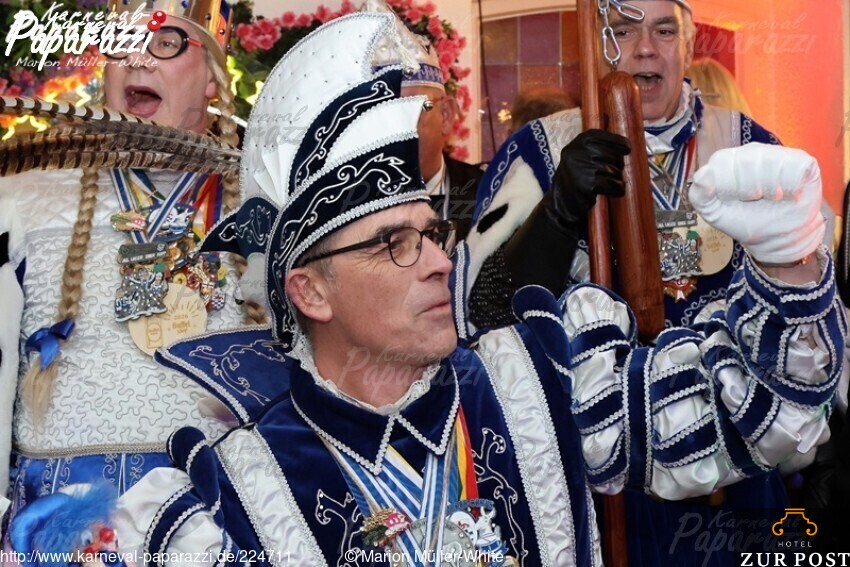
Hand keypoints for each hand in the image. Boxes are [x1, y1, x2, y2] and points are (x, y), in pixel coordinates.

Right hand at [551, 129, 630, 228]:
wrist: (561, 201)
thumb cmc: (577, 176)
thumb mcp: (582, 155)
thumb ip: (598, 147)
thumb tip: (626, 146)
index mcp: (578, 142)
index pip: (604, 137)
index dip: (619, 142)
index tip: (627, 149)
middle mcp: (577, 152)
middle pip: (611, 155)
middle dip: (618, 165)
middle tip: (615, 173)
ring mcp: (581, 168)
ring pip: (613, 170)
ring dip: (617, 179)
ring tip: (613, 184)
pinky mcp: (585, 184)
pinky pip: (611, 184)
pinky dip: (617, 189)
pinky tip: (616, 192)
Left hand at [689, 143, 823, 264]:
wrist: (778, 238)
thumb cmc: (745, 221)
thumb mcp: (714, 213)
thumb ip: (700, 195)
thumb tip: (703, 175)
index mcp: (728, 161)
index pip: (721, 161)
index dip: (726, 186)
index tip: (732, 200)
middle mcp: (752, 152)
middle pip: (746, 159)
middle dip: (748, 189)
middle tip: (754, 200)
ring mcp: (777, 154)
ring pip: (770, 160)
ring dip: (770, 189)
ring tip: (773, 198)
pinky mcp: (802, 161)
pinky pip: (794, 166)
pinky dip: (791, 187)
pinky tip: (789, 195)